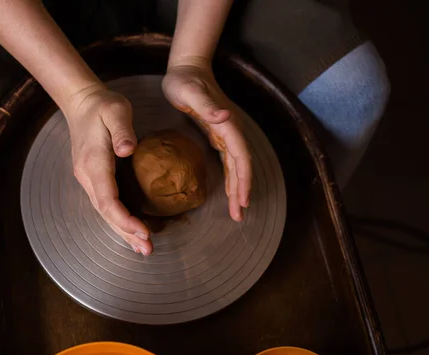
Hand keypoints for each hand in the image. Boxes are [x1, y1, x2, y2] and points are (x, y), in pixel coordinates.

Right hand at [66, 86, 152, 254]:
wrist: (82, 103)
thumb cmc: (103, 106)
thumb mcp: (116, 110)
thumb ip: (123, 130)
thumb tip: (128, 150)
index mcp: (94, 163)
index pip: (108, 199)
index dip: (124, 219)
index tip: (144, 231)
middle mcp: (88, 176)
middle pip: (106, 212)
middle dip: (126, 232)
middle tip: (148, 249)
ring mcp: (88, 179)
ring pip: (105, 212)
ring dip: (122, 231)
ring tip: (142, 248)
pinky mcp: (94, 178)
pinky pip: (106, 204)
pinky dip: (118, 220)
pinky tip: (131, 230)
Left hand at [162, 62, 251, 220]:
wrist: (187, 66)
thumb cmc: (185, 79)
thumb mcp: (190, 91)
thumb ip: (207, 105)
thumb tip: (226, 117)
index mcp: (226, 124)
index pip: (240, 157)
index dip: (243, 179)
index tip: (242, 200)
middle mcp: (230, 130)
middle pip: (241, 166)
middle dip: (243, 191)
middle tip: (239, 215)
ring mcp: (225, 132)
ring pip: (236, 165)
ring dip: (239, 187)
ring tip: (238, 209)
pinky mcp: (217, 133)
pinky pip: (228, 160)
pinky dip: (231, 177)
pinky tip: (229, 190)